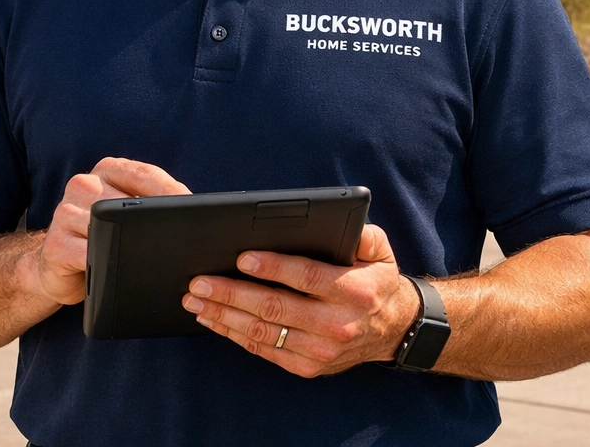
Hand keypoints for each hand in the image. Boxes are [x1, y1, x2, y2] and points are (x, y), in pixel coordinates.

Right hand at [19, 157, 189, 305]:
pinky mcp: (55, 243)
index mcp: (107, 171)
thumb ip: (151, 206)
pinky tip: (122, 271)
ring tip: (155, 259)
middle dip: (157, 222)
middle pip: (128, 201)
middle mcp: (84, 184)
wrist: (56, 270)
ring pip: (108, 226)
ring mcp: (65, 211)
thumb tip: (192, 210)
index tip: (194, 209)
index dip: (172, 192)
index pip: (145, 174)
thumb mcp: (126, 216)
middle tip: (183, 241)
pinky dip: (109, 263)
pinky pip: (88, 252)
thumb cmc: (102, 238)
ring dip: (133, 245)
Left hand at [182, 224, 421, 377]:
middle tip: (200, 282)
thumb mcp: (380, 251)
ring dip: (224, 316)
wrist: (393, 330)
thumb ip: (362, 234)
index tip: (242, 257)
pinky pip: (265, 351)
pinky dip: (235, 336)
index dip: (273, 267)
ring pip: (264, 333)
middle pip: (275, 308)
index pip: (307, 277)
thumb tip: (339, 222)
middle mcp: (337, 325)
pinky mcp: (308, 367)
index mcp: (354, 292)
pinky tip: (214, 320)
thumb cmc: (376, 282)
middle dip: (232, 293)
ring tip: (196, 300)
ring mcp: (321, 351)